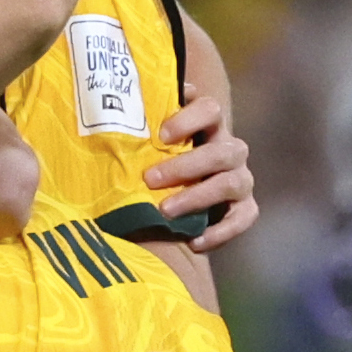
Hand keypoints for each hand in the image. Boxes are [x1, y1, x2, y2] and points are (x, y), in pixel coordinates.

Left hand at [147, 94, 256, 250]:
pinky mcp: (245, 208)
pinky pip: (242, 219)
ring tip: (166, 210)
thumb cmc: (160, 164)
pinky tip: (194, 242)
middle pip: (220, 151)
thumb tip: (106, 113)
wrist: (179, 205)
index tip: (161, 134)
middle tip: (150, 179)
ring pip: (230, 183)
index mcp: (209, 127)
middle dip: (184, 166)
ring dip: (197, 197)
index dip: (189, 118)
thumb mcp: (152, 146)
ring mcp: (241, 179)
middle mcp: (230, 150)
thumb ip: (142, 129)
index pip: (210, 109)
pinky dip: (220, 232)